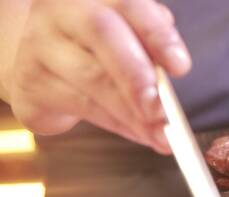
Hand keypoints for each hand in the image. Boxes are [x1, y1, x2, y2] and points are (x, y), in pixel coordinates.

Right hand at [5, 0, 190, 153]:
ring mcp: (40, 46)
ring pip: (91, 78)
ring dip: (132, 112)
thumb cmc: (98, 48)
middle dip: (137, 76)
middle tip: (162, 110)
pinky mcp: (31, 84)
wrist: (41, 64)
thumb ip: (151, 44)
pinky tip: (139, 134)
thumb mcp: (128, 35)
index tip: (181, 67)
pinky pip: (81, 106)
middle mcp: (63, 12)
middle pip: (102, 34)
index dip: (157, 35)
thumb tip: (175, 67)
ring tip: (160, 134)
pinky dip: (117, 124)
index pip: (129, 4)